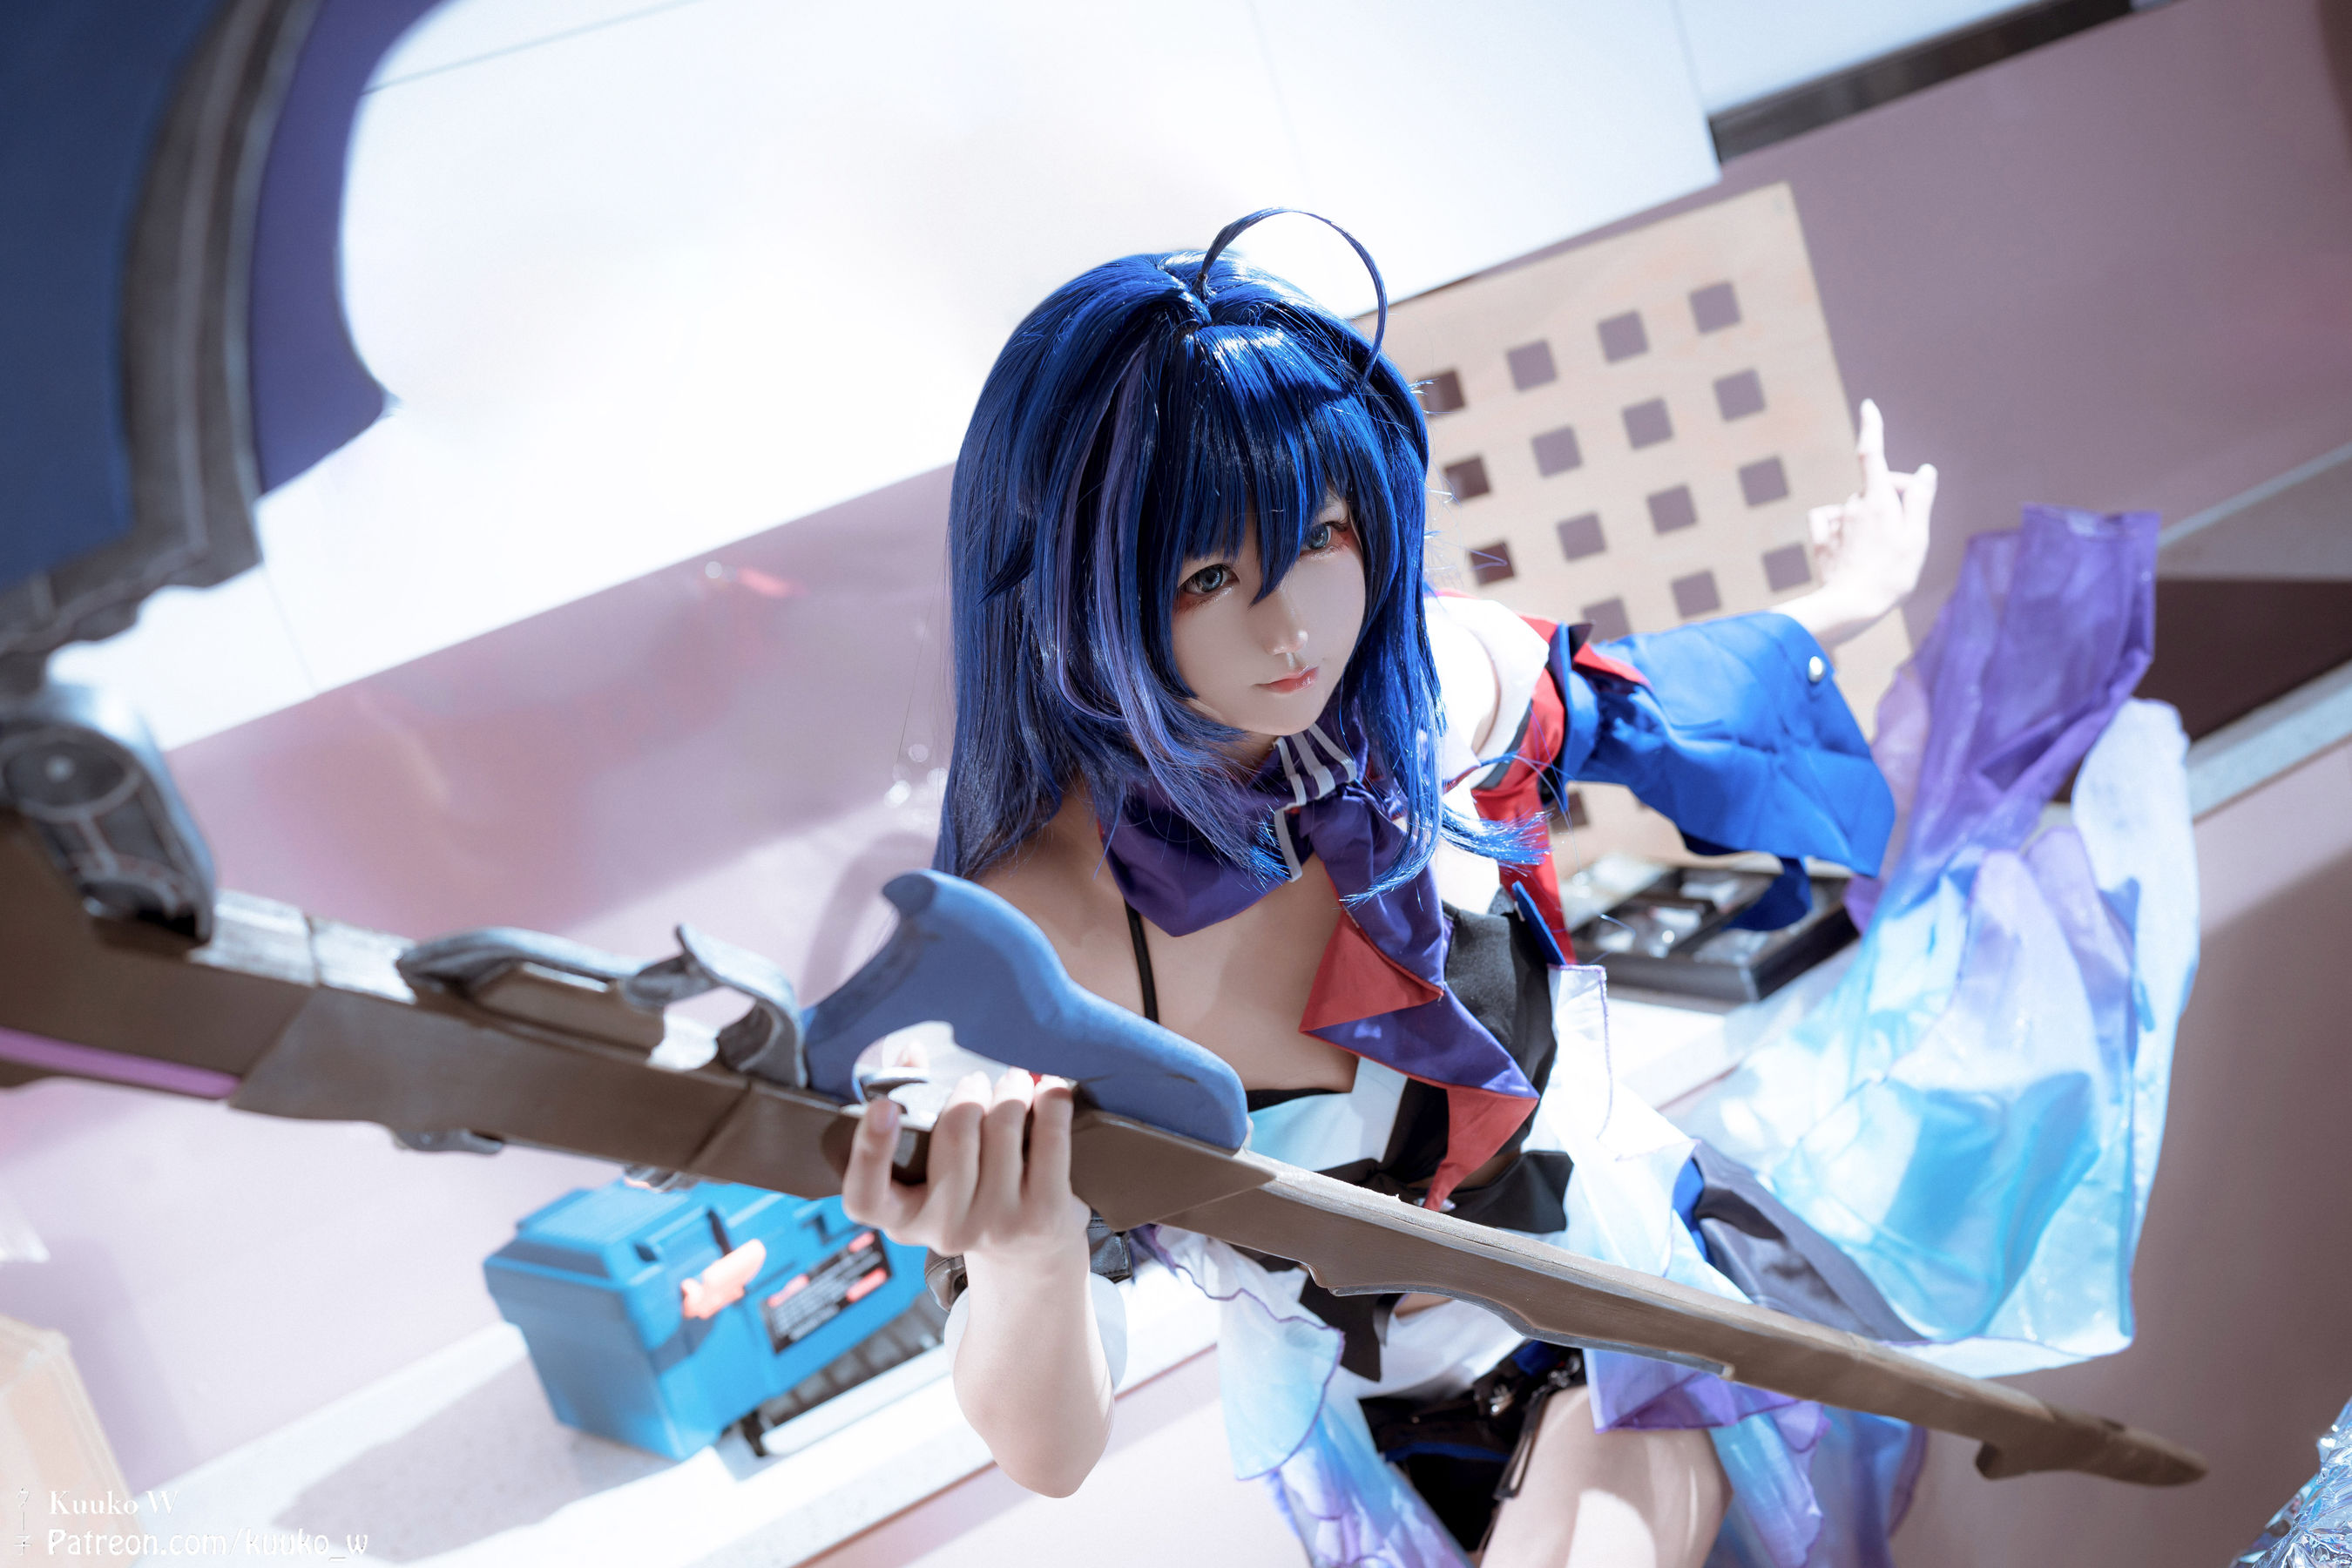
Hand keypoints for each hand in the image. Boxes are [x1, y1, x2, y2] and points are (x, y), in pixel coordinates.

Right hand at [839, 1068, 1090, 1267]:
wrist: (1026, 1253)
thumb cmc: (966, 1190)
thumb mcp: (927, 1168)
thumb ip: (909, 1106)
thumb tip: (911, 1052)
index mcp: (900, 1219)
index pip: (865, 1196)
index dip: (871, 1149)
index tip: (884, 1106)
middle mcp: (944, 1230)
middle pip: (954, 1136)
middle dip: (969, 1093)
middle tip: (977, 1081)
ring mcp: (995, 1226)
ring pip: (1002, 1129)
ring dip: (1011, 1090)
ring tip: (1015, 1080)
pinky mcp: (1042, 1215)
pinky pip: (1049, 1139)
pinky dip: (1052, 1103)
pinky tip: (1051, 1089)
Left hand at [1780, 399, 1935, 648]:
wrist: (1850, 607)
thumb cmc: (1891, 574)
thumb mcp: (1916, 537)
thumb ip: (1919, 500)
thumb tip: (1924, 471)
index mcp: (1878, 500)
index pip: (1873, 454)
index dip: (1872, 428)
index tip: (1868, 406)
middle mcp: (1852, 506)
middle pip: (1877, 489)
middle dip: (1894, 499)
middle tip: (1907, 533)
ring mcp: (1834, 523)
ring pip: (1856, 508)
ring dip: (1870, 519)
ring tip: (1880, 552)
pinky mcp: (1820, 540)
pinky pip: (1830, 521)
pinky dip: (1840, 526)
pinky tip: (1848, 546)